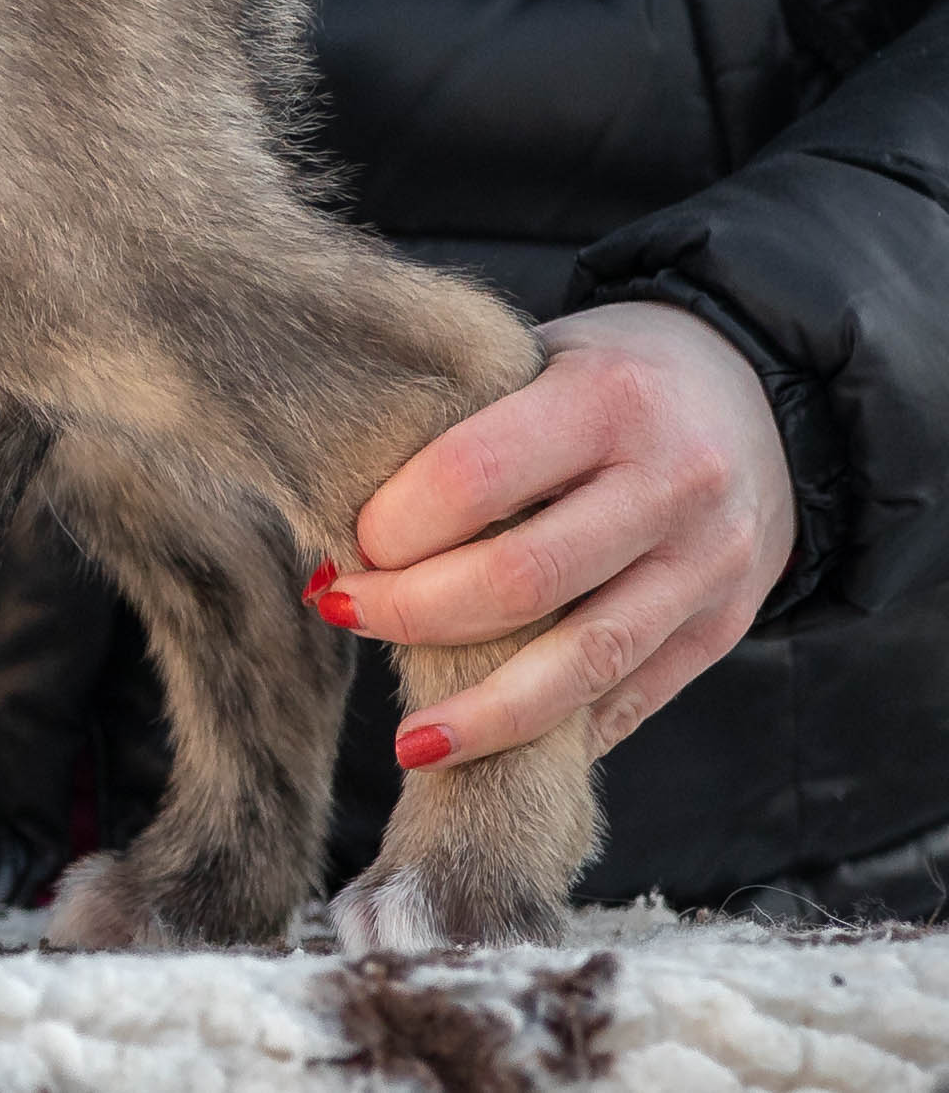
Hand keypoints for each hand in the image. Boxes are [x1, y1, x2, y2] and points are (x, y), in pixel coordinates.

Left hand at [321, 302, 792, 770]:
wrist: (762, 396)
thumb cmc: (609, 375)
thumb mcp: (537, 359)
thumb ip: (459, 430)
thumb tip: (342, 535)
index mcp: (609, 399)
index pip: (473, 477)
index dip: (394, 527)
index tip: (345, 545)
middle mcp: (671, 483)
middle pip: (521, 581)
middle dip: (414, 612)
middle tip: (344, 611)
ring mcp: (708, 563)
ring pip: (585, 662)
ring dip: (486, 714)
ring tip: (412, 742)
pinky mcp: (726, 623)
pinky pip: (632, 696)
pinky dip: (558, 730)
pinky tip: (496, 746)